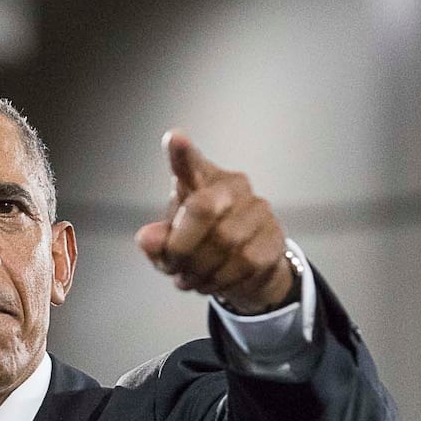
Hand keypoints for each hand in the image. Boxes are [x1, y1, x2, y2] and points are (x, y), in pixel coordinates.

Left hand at [134, 131, 294, 314]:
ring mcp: (258, 209)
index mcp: (200, 178)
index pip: (189, 162)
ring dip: (200, 269)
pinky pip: (244, 263)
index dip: (181, 151)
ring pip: (224, 242)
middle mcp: (232, 186)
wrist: (246, 269)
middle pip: (203, 210)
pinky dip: (222, 280)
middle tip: (172, 266)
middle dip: (182, 247)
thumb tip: (146, 240)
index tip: (175, 139)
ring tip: (190, 278)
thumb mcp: (172, 241)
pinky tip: (212, 282)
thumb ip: (157, 239)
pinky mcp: (274, 236)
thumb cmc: (202, 242)